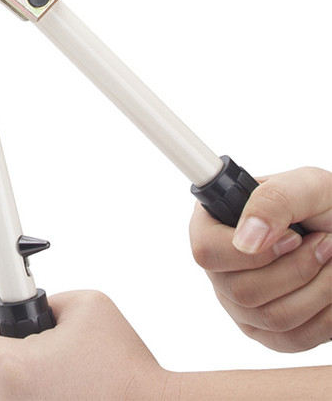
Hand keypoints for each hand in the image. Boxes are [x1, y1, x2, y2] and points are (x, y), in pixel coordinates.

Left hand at [0, 291, 167, 400]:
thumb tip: (31, 307)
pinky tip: (60, 399)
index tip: (9, 343)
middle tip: (44, 368)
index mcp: (11, 367)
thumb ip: (49, 300)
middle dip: (6, 372)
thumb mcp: (88, 304)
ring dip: (17, 397)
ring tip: (58, 390)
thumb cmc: (125, 363)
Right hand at [190, 166, 331, 351]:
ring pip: (272, 317)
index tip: (294, 237)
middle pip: (242, 291)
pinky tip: (330, 286)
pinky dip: (325, 315)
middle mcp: (220, 266)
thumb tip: (245, 241)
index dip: (249, 253)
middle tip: (325, 243)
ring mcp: (239, 303)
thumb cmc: (325, 205)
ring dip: (318, 289)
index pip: (206, 251)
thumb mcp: (306, 186)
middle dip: (298, 270)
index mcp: (214, 223)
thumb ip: (272, 201)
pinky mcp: (267, 331)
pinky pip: (293, 339)